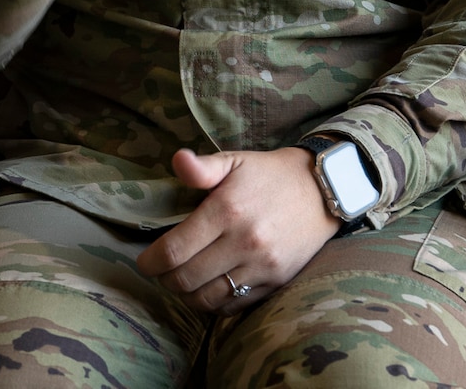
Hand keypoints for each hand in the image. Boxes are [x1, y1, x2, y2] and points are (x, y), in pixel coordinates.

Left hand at [137, 147, 339, 312]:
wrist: (322, 191)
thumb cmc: (268, 175)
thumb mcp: (234, 161)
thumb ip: (201, 167)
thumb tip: (177, 161)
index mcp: (226, 211)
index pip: (174, 251)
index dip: (150, 262)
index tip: (144, 262)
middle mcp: (244, 243)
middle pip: (186, 280)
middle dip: (165, 279)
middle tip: (161, 271)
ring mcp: (262, 266)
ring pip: (208, 299)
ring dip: (187, 295)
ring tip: (181, 281)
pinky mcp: (276, 282)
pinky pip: (235, 305)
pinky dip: (214, 303)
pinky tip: (207, 288)